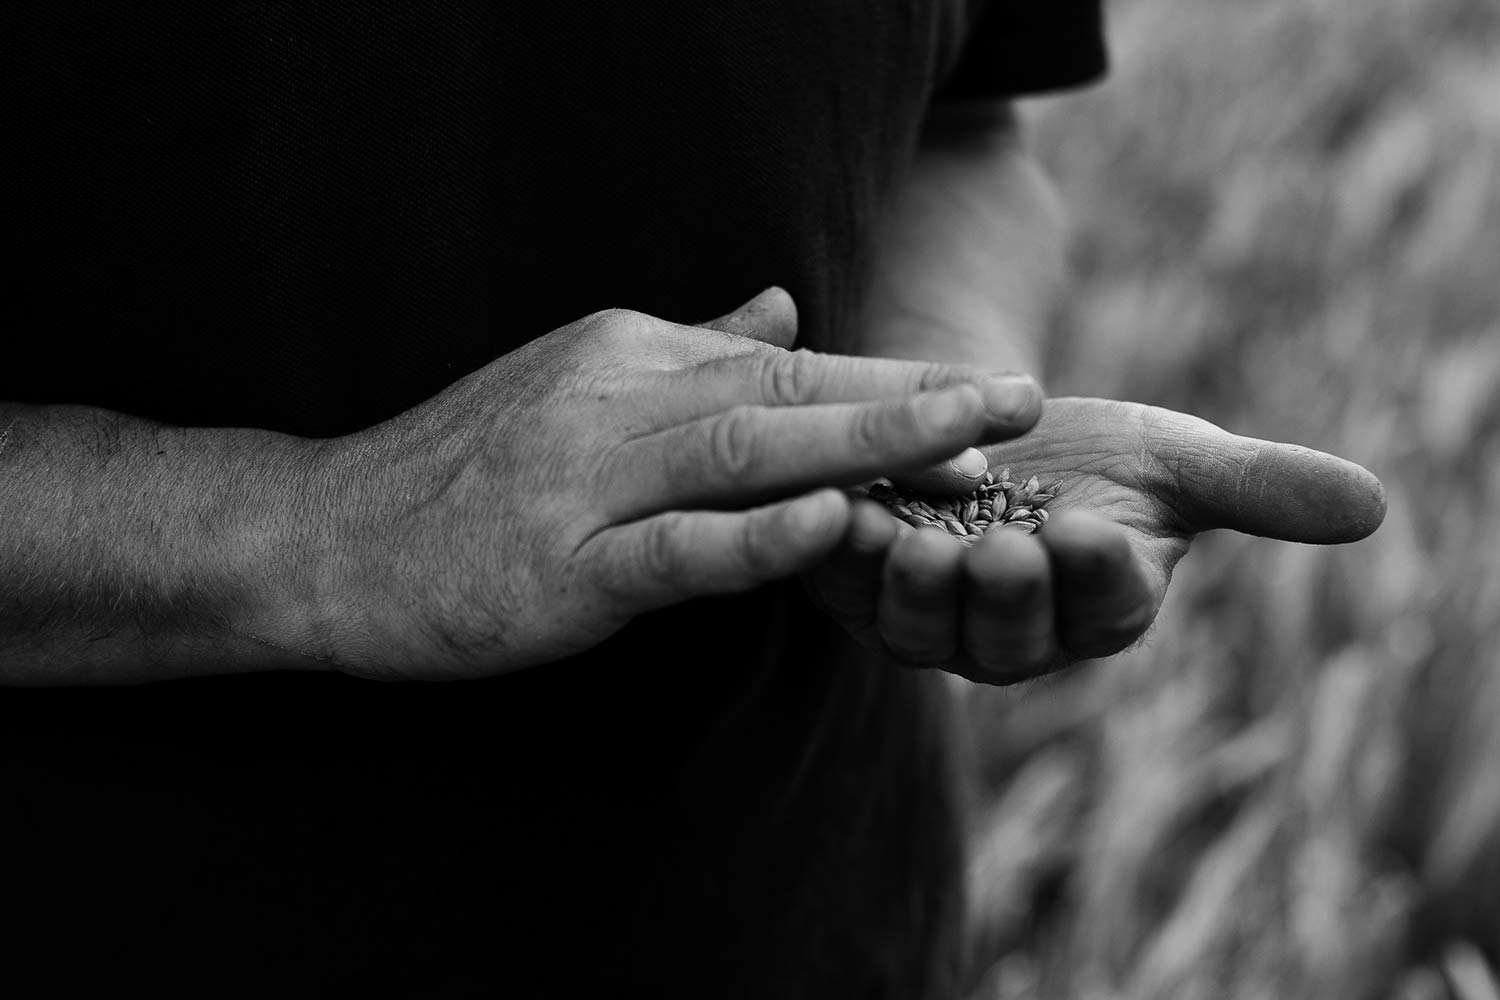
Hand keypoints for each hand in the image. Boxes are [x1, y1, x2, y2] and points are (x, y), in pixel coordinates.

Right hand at [306, 288, 1043, 679]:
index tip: (986, 394)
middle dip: (911, 398)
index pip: (786, 364)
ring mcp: (586, 481)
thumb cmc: (461, 471)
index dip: (892, 379)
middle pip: (786, 394)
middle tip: (1020, 400)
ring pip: (745, 454)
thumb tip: (783, 311)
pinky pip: (674, 548)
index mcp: (629, 358)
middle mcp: (616, 400)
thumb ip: (690, 351)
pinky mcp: (559, 565)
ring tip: (967, 446)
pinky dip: (757, 535)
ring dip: (864, 444)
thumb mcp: (575, 387)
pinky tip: (831, 522)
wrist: (326, 535)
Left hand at [802, 396, 1387, 683]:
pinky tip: (830, 509)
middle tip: (1002, 553)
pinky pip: (840, 583)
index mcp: (1095, 610)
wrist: (986, 429)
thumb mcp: (1173, 459)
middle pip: (1007, 636)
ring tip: (909, 544)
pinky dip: (833, 553)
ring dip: (911, 591)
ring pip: (916, 625)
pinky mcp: (856, 586)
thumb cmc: (1096, 453)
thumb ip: (1257, 488)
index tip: (1101, 534)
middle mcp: (1009, 633)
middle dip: (1005, 598)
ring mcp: (927, 616)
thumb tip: (1372, 507)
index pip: (1106, 607)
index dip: (1102, 577)